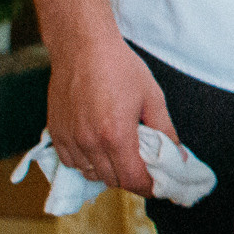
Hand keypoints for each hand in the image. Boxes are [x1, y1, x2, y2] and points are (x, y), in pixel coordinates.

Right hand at [45, 31, 174, 196]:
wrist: (82, 46)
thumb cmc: (119, 67)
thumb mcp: (152, 97)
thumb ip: (166, 131)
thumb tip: (178, 157)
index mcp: (116, 135)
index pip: (133, 179)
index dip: (149, 188)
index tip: (158, 185)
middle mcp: (89, 142)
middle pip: (112, 180)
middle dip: (130, 179)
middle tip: (143, 168)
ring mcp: (69, 138)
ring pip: (89, 174)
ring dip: (107, 172)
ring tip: (120, 156)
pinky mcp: (55, 132)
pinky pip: (70, 162)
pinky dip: (85, 163)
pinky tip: (97, 148)